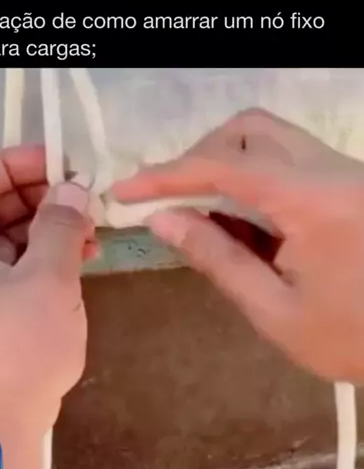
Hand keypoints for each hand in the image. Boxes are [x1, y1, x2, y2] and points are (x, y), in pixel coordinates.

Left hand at [0, 145, 96, 435]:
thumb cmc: (14, 347)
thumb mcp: (47, 280)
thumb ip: (61, 226)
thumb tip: (73, 189)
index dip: (13, 163)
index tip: (60, 163)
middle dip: (38, 198)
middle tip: (85, 198)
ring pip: (3, 241)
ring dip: (46, 230)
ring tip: (93, 233)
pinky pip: (9, 272)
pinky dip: (41, 261)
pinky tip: (81, 261)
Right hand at [112, 107, 363, 385]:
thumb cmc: (353, 339)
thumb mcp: (275, 310)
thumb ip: (217, 258)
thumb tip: (163, 219)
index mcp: (315, 202)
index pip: (226, 165)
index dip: (168, 174)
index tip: (126, 192)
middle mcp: (334, 171)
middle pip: (251, 129)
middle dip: (201, 156)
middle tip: (171, 200)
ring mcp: (348, 173)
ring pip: (274, 138)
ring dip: (229, 164)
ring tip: (206, 214)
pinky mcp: (353, 184)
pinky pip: (294, 160)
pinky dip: (257, 177)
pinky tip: (245, 222)